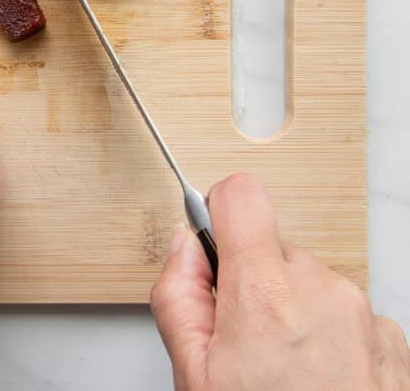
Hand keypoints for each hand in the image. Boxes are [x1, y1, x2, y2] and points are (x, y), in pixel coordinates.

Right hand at [151, 173, 409, 389]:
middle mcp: (322, 289)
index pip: (240, 194)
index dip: (217, 213)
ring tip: (283, 371)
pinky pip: (346, 313)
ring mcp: (364, 314)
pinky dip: (328, 337)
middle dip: (252, 282)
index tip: (213, 246)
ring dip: (293, 312)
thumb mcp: (192, 375)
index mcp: (265, 291)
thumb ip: (177, 297)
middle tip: (242, 343)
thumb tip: (184, 251)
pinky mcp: (392, 339)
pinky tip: (316, 381)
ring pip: (311, 283)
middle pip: (273, 249)